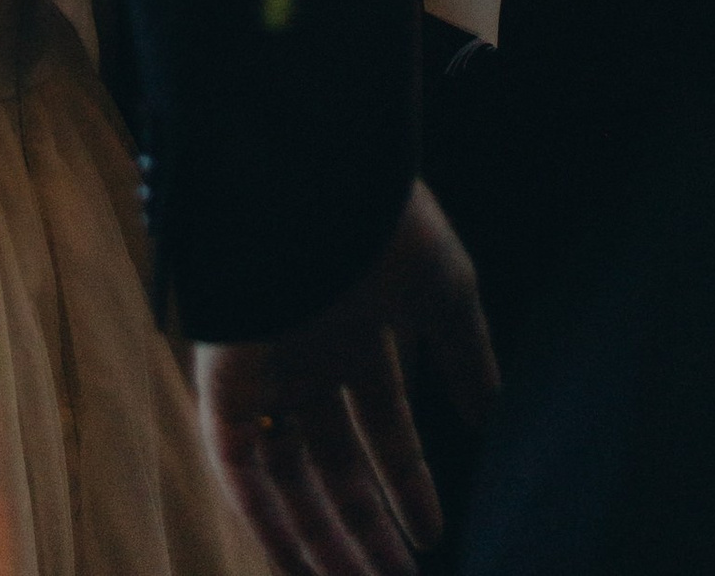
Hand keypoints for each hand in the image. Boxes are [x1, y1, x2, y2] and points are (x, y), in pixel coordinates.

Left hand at [197, 185, 494, 575]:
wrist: (309, 177)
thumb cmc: (378, 218)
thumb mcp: (443, 288)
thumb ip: (464, 352)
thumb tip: (491, 417)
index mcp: (353, 331)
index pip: (378, 426)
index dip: (406, 482)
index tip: (435, 536)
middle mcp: (305, 357)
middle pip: (332, 466)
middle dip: (367, 528)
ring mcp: (263, 373)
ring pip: (288, 480)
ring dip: (324, 540)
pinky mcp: (223, 384)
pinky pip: (239, 470)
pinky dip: (269, 522)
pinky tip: (303, 565)